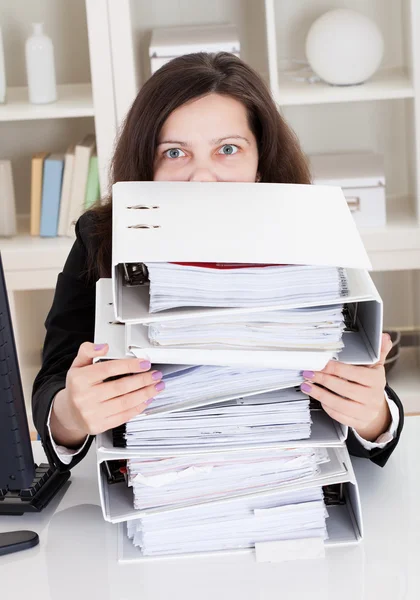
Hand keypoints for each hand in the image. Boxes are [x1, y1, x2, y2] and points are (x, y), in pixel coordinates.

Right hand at [50, 342, 164, 446]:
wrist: (69, 412)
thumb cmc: (78, 386)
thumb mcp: (78, 365)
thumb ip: (88, 351)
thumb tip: (103, 346)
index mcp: (79, 379)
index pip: (109, 369)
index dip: (130, 365)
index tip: (144, 363)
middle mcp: (84, 397)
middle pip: (121, 387)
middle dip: (143, 380)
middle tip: (155, 375)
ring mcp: (91, 413)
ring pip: (125, 402)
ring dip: (145, 394)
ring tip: (156, 387)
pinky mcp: (99, 426)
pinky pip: (123, 416)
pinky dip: (138, 407)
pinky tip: (146, 399)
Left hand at [300, 333, 393, 441]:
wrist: (377, 410)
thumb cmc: (371, 384)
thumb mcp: (376, 367)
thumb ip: (378, 352)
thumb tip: (383, 336)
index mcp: (376, 380)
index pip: (353, 372)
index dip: (334, 368)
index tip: (320, 364)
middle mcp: (372, 396)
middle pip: (343, 387)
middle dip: (323, 379)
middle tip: (308, 373)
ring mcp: (365, 411)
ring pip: (338, 403)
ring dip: (319, 394)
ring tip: (307, 386)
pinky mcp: (357, 422)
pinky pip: (338, 415)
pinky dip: (325, 406)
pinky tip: (317, 398)